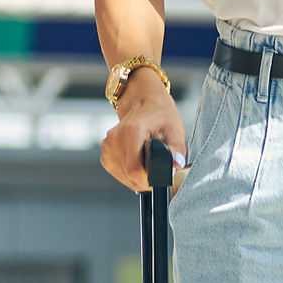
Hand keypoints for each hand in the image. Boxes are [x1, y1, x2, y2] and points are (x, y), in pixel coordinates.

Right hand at [97, 67, 186, 191]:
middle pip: (128, 175)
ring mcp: (107, 145)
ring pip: (121, 176)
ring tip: (148, 165)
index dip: (148, 180)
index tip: (159, 180)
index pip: (134, 170)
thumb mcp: (174, 129)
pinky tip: (137, 163)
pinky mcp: (105, 151)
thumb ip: (176, 149)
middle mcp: (115, 138)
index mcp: (132, 132)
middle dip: (145, 180)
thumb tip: (176, 164)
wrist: (143, 101)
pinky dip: (127, 173)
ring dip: (136, 178)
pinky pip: (116, 171)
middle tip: (157, 172)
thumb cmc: (159, 114)